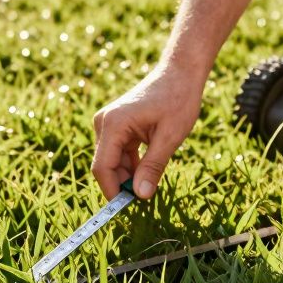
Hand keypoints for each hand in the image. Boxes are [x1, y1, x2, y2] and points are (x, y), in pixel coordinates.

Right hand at [92, 66, 203, 199]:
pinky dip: (132, 164)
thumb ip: (153, 167)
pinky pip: (119, 152)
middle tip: (146, 198)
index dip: (112, 191)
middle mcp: (105, 123)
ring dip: (129, 175)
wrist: (180, 73)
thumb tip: (141, 196)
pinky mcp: (117, 125)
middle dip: (122, 184)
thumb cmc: (177, 100)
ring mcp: (109, 123)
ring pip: (113, 161)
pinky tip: (149, 169)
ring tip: (152, 181)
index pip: (102, 168)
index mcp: (113, 124)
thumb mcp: (169, 137)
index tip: (128, 209)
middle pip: (105, 166)